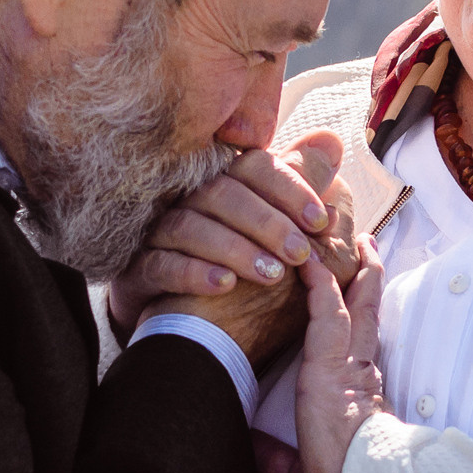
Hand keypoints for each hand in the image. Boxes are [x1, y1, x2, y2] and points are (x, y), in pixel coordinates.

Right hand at [108, 133, 349, 340]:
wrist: (190, 330)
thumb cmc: (244, 274)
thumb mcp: (283, 235)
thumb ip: (303, 189)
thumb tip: (331, 142)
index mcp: (226, 186)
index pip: (254, 166)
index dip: (290, 188)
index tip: (321, 221)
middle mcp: (190, 202)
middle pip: (223, 193)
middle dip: (268, 223)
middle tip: (301, 254)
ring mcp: (160, 235)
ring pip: (190, 225)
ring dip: (235, 248)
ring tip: (271, 275)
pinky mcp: (140, 271)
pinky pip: (161, 264)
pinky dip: (195, 272)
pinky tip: (224, 285)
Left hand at [255, 237, 384, 472]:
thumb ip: (273, 456)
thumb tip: (248, 443)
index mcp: (355, 398)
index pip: (357, 345)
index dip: (359, 316)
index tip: (360, 294)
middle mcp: (357, 375)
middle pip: (364, 314)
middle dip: (366, 279)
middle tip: (369, 247)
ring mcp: (348, 367)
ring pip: (351, 305)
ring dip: (348, 269)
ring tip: (354, 238)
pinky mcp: (333, 365)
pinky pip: (326, 311)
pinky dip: (318, 283)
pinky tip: (310, 260)